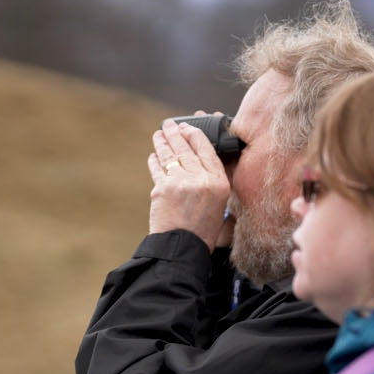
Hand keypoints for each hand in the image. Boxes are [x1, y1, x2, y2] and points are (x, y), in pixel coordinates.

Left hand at [147, 120, 230, 249]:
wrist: (183, 247)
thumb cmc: (202, 230)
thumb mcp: (219, 205)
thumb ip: (212, 182)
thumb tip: (198, 161)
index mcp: (219, 182)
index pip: (207, 149)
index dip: (195, 135)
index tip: (188, 128)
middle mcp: (201, 179)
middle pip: (186, 148)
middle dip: (175, 133)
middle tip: (169, 125)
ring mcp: (180, 182)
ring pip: (169, 154)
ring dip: (162, 141)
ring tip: (159, 134)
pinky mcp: (162, 188)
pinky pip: (157, 168)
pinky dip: (155, 160)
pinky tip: (154, 155)